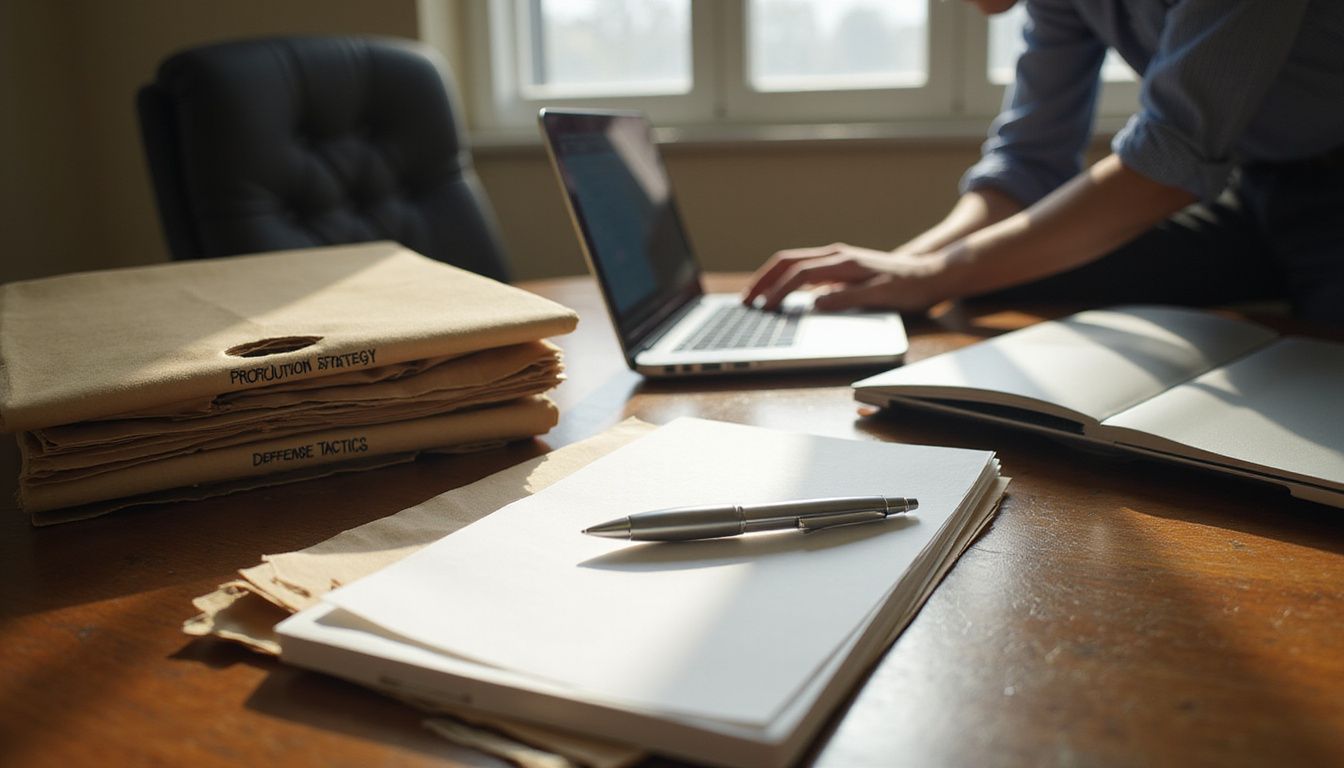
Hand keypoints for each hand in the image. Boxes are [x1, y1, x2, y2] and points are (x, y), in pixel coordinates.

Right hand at [740, 243, 954, 312]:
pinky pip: (802, 270)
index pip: (800, 274)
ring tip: (753, 298)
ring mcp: (836, 259)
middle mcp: (837, 255)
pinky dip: (784, 280)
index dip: (779, 292)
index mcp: (844, 262)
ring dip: (770, 278)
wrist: (930, 274)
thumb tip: (815, 303)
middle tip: (744, 300)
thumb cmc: (910, 287)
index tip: (764, 308)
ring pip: (792, 263)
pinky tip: (778, 295)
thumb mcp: (882, 296)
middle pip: (787, 261)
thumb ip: (848, 299)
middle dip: (763, 280)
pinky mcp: (838, 267)